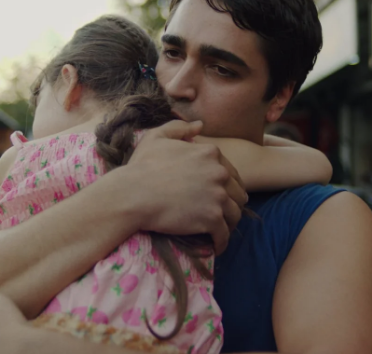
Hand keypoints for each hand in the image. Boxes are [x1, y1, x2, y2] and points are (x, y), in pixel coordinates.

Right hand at [124, 120, 247, 253]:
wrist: (132, 194)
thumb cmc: (141, 166)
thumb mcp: (157, 137)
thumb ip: (180, 128)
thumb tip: (199, 125)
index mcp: (211, 153)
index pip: (230, 172)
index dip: (224, 185)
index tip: (215, 195)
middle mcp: (219, 173)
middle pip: (238, 193)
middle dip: (231, 203)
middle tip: (218, 213)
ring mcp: (218, 196)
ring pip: (235, 215)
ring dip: (228, 223)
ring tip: (218, 230)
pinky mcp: (212, 219)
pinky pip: (224, 235)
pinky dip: (221, 242)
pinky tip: (216, 246)